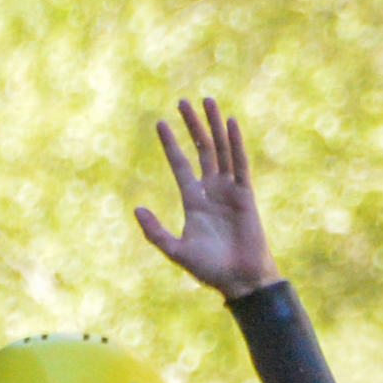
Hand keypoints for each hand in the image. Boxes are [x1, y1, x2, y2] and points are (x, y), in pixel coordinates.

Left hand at [132, 96, 275, 297]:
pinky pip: (240, 163)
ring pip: (220, 150)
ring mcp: (230, 191)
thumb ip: (156, 232)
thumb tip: (136, 208)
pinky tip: (230, 123)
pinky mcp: (245, 195)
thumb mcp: (176, 251)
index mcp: (194, 202)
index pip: (181, 165)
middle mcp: (212, 191)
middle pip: (202, 150)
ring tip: (206, 101)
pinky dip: (235, 143)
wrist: (241, 280)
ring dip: (213, 126)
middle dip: (193, 126)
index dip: (171, 145)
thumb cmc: (210, 270)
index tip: (160, 123)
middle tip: (183, 102)